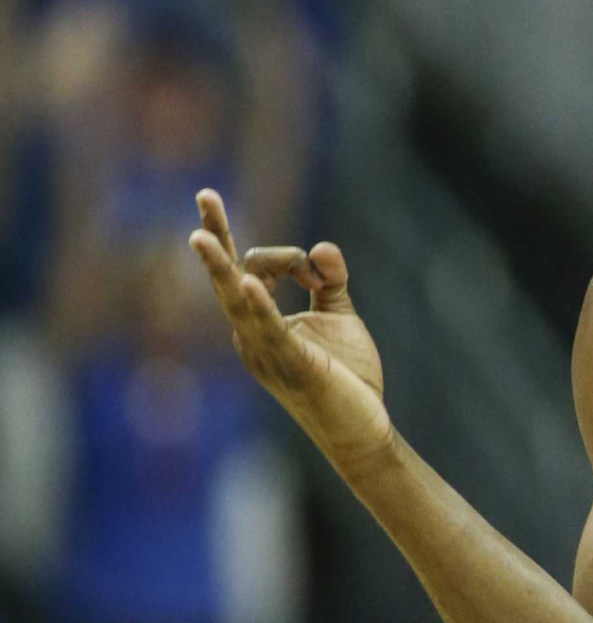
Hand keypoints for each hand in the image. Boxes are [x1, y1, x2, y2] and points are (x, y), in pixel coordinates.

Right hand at [189, 189, 396, 472]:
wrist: (363, 429)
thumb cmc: (347, 379)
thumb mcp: (339, 316)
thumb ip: (329, 279)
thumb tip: (322, 246)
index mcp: (260, 323)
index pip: (256, 268)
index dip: (290, 257)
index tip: (320, 271)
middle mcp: (252, 336)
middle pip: (227, 279)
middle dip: (217, 237)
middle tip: (205, 193)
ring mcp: (267, 352)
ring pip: (238, 301)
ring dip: (221, 267)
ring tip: (200, 236)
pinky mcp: (293, 365)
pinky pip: (270, 331)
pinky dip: (259, 305)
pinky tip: (247, 283)